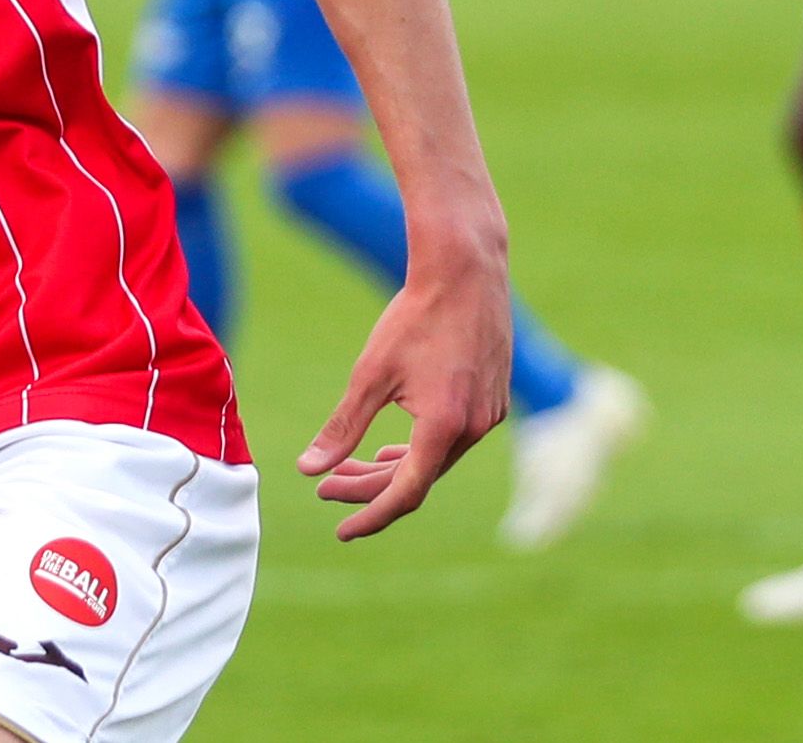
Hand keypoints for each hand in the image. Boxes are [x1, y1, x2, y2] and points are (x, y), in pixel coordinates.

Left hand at [297, 253, 509, 541]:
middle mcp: (474, 428)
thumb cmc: (414, 317)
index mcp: (443, 426)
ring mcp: (489, 416)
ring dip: (394, 470)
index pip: (405, 494)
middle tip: (325, 489)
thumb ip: (343, 426)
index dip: (370, 515)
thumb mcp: (371, 373)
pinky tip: (394, 448)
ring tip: (351, 469)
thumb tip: (308, 469)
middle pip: (418, 479)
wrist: (466, 271)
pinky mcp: (493, 400)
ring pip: (436, 461)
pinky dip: (420, 451)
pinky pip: (454, 442)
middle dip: (369, 488)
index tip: (341, 530)